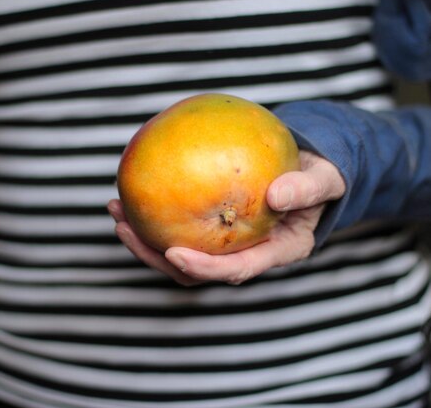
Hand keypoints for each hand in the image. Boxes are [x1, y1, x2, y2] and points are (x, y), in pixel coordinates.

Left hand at [107, 151, 345, 285]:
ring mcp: (226, 242)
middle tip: (124, 227)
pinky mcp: (212, 226)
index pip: (236, 270)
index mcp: (275, 251)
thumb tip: (276, 195)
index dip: (204, 269)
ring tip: (116, 209)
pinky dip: (155, 212)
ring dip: (144, 237)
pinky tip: (134, 190)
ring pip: (179, 251)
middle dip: (155, 256)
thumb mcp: (325, 179)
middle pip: (195, 270)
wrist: (310, 170)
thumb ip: (307, 188)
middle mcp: (245, 253)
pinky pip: (180, 223)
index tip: (174, 255)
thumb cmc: (320, 177)